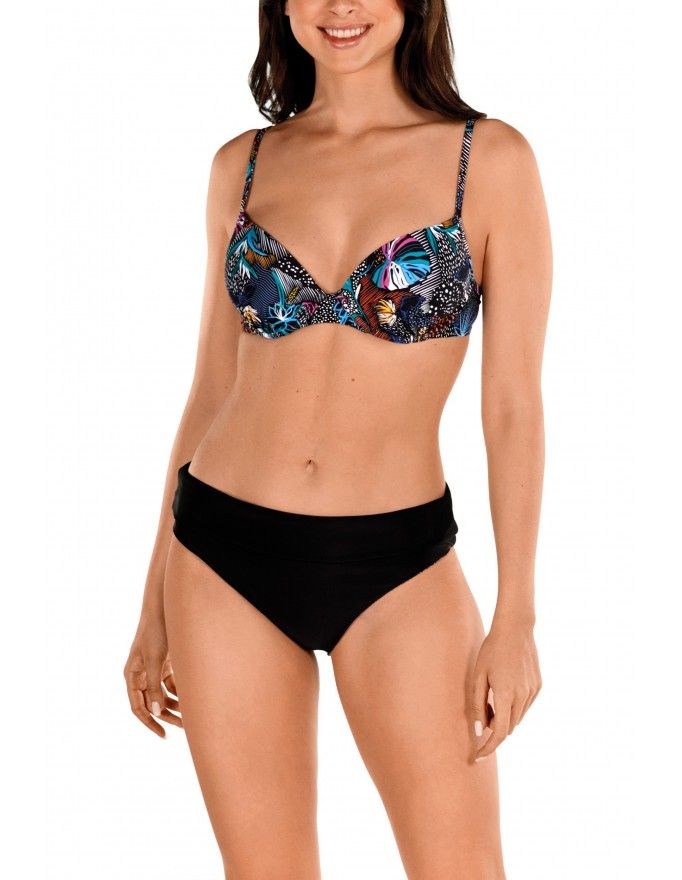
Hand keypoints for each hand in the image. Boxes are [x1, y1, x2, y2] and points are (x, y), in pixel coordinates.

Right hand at [124, 614, 182, 737]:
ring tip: (192, 714)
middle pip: (153, 703)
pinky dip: (181, 691)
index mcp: (132, 676)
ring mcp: (154, 669)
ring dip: (176, 704)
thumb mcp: (155, 660)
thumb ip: (155, 686)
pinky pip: (172, 684)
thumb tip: (156, 712)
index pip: (138, 707)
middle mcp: (142, 675)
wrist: (164, 607)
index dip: (149, 722)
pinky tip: (193, 698)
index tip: (163, 734)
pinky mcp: (166, 664)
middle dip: (167, 715)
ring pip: (164, 695)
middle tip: (185, 727)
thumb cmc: (155, 631)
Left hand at [470, 615, 540, 761]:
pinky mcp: (538, 686)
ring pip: (517, 718)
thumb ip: (478, 704)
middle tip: (481, 713)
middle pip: (507, 727)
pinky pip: (524, 705)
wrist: (516, 629)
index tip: (477, 756)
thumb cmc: (491, 650)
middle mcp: (523, 697)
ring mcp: (533, 692)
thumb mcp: (478, 676)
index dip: (488, 747)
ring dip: (504, 717)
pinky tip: (505, 687)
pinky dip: (514, 706)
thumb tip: (479, 731)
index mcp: (505, 695)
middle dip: (493, 729)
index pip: (498, 733)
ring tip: (493, 694)